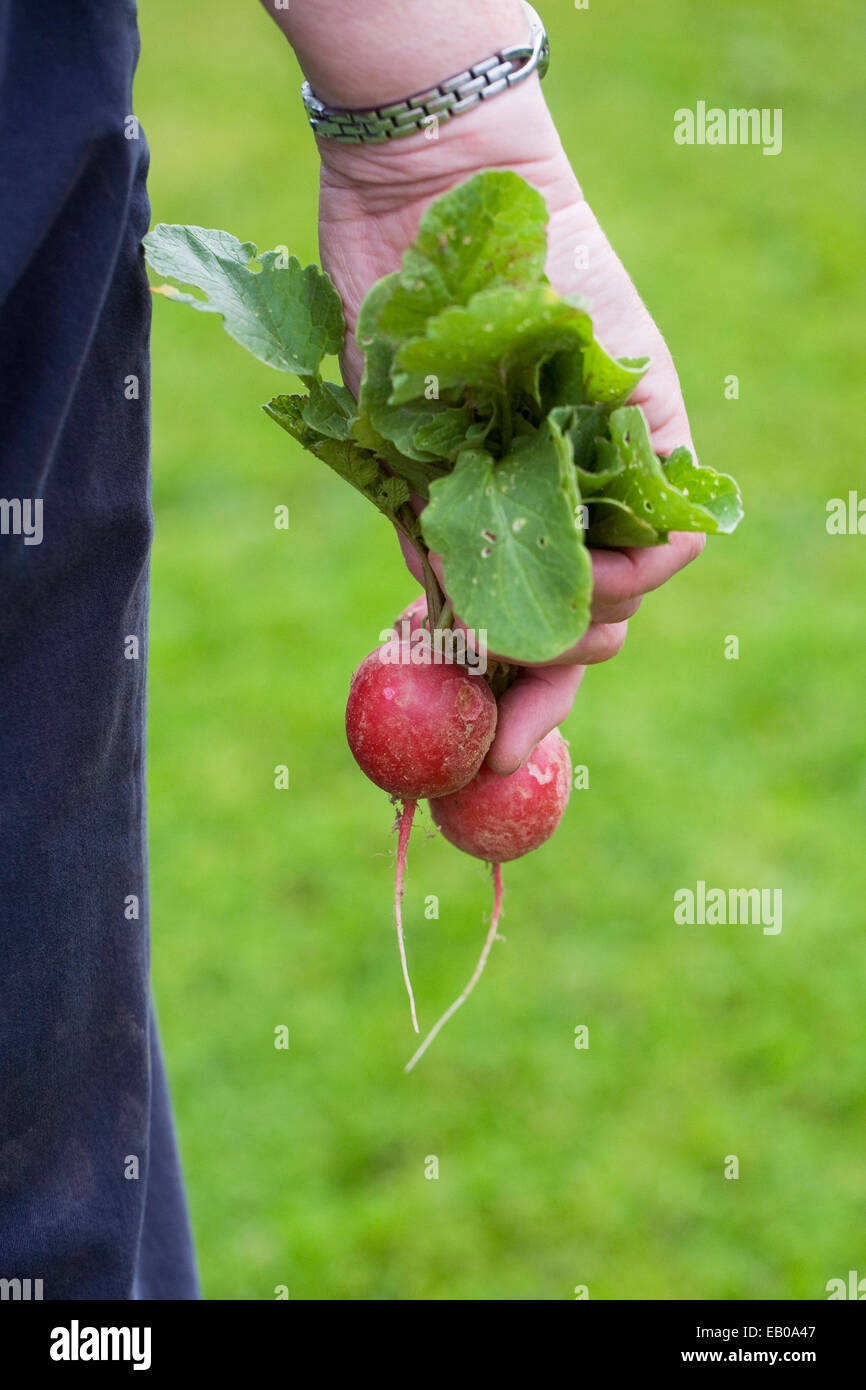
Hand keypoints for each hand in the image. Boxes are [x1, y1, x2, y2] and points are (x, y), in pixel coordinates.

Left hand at [316, 79, 703, 772]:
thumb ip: (652, 480)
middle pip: (564, 624)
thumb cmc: (561, 275)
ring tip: (462, 697)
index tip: (575, 636)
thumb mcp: (635, 377)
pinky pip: (430, 568)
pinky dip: (430, 602)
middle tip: (501, 739)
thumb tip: (645, 584)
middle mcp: (558, 502)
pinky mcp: (420, 487)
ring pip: (495, 613)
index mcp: (620, 483)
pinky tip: (421, 617)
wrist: (442, 197)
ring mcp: (489, 500)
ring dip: (481, 662)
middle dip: (540, 685)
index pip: (626, 590)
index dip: (602, 631)